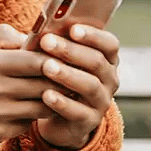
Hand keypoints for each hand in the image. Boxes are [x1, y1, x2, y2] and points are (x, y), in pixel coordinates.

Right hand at [0, 24, 53, 145]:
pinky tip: (30, 105)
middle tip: (66, 73)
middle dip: (59, 78)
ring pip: (41, 107)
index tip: (60, 55)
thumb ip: (1, 34)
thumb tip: (33, 38)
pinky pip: (27, 124)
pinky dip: (32, 114)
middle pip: (43, 85)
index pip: (35, 61)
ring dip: (51, 98)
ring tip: (54, 89)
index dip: (54, 58)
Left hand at [33, 25, 119, 150]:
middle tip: (46, 41)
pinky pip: (78, 112)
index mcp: (105, 59)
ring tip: (47, 67)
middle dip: (70, 50)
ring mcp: (101, 101)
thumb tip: (41, 30)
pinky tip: (46, 95)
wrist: (56, 115)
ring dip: (67, 74)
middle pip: (97, 62)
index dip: (93, 35)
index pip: (109, 44)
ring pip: (90, 86)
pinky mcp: (89, 122)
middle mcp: (109, 79)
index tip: (72, 29)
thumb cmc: (56, 76)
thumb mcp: (58, 58)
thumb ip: (55, 44)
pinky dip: (62, 102)